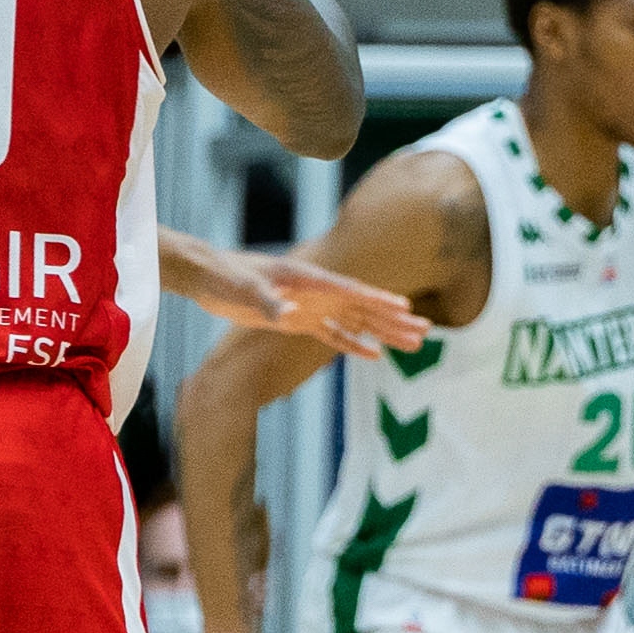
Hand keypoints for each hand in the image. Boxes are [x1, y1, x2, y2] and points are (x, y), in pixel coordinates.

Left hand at [240, 250, 428, 358]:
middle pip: (364, 308)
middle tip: (425, 331)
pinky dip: (353, 345)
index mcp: (309, 279)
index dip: (378, 300)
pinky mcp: (298, 320)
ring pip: (356, 322)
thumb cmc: (225, 277)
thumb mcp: (244, 290)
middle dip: (394, 321)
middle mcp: (316, 292)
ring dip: (383, 333)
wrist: (208, 277)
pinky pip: (333, 335)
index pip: (351, 291)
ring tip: (413, 343)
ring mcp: (310, 306)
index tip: (406, 308)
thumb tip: (288, 313)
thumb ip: (268, 301)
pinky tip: (374, 355)